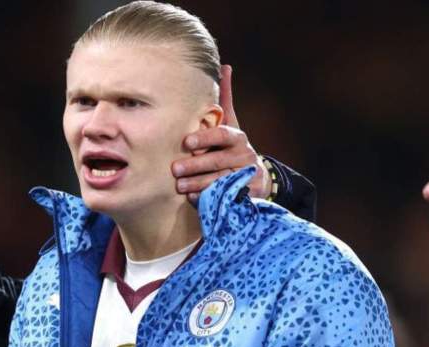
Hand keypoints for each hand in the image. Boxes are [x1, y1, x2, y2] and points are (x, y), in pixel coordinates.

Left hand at [173, 64, 270, 200]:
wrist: (254, 176)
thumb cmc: (232, 146)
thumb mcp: (230, 122)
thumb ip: (225, 99)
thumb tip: (224, 66)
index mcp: (237, 137)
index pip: (223, 135)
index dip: (206, 138)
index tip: (187, 143)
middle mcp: (244, 156)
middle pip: (218, 160)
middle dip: (196, 165)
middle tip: (175, 169)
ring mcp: (245, 176)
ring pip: (219, 181)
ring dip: (198, 184)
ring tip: (179, 186)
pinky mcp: (244, 194)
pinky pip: (223, 197)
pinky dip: (206, 198)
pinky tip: (192, 198)